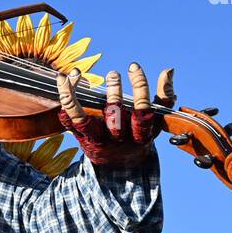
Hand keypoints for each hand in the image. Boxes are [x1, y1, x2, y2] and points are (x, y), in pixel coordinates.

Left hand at [56, 64, 175, 167]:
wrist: (120, 166)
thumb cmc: (140, 135)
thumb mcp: (156, 121)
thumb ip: (164, 97)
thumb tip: (168, 70)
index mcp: (140, 134)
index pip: (142, 110)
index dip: (139, 87)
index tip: (134, 67)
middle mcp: (118, 138)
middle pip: (114, 116)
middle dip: (114, 93)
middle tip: (113, 74)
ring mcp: (97, 139)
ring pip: (83, 119)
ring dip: (77, 95)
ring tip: (76, 72)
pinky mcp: (81, 138)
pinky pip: (69, 120)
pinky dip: (64, 100)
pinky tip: (63, 81)